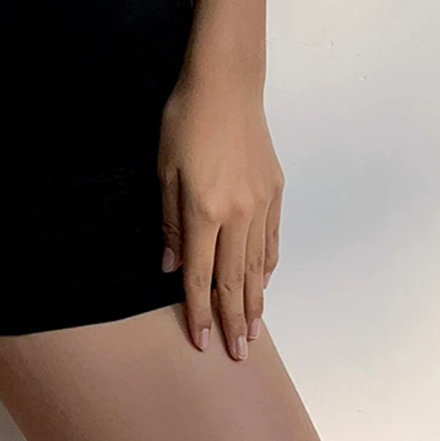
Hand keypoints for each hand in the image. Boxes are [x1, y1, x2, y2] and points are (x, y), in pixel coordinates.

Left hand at [157, 74, 283, 360]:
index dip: (201, 310)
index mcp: (205, 210)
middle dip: (234, 319)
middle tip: (237, 353)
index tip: (202, 341)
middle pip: (236, 279)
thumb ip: (169, 222)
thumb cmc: (185, 122)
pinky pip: (272, 239)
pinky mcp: (275, 191)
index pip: (202, 274)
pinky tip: (265, 281)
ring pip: (259, 264)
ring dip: (256, 301)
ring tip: (254, 331)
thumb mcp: (164, 170)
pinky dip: (268, 265)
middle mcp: (238, 214)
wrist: (226, 86)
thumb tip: (169, 266)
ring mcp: (262, 203)